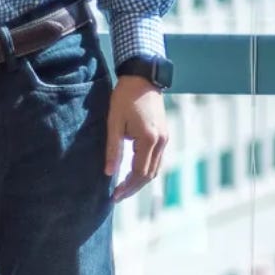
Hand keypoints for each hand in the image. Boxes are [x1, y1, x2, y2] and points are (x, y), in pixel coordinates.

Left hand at [106, 74, 169, 200]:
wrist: (143, 78)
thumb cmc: (125, 98)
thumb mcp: (114, 123)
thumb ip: (112, 149)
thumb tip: (108, 173)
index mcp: (149, 139)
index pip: (139, 173)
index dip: (127, 187)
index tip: (113, 196)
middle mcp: (161, 141)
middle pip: (150, 175)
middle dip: (133, 188)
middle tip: (117, 196)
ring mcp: (165, 139)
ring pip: (155, 168)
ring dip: (140, 180)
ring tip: (123, 187)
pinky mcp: (164, 135)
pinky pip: (156, 159)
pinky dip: (145, 169)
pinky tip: (133, 172)